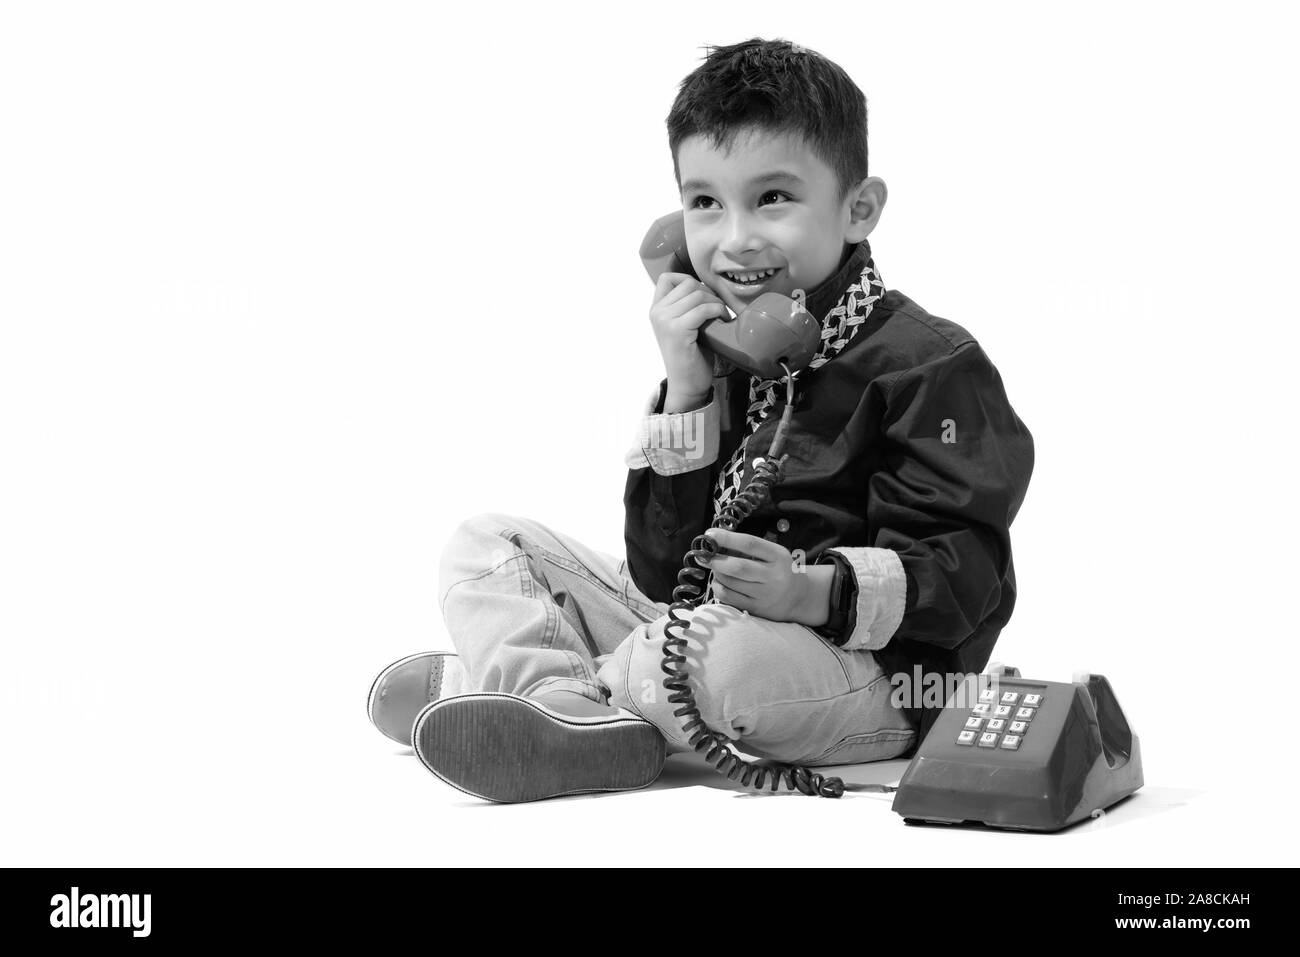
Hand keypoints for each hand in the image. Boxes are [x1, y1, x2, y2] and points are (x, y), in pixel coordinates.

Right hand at [648, 272, 730, 401]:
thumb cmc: (690, 356)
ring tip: (721, 316)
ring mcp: (665, 321)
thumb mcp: (684, 325)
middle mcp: (657, 312)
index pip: (668, 278)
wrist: (687, 385)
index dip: (689, 281)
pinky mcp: (677, 330)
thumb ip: (686, 306)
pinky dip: (718, 311)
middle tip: (718, 309)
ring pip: (698, 294)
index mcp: (656, 310)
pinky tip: (723, 321)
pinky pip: (703, 309)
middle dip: (709, 293)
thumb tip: (708, 286)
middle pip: (688, 283)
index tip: (704, 297)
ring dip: (716, 303)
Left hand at [696, 528, 830, 625]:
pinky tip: (719, 582)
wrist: (798, 597)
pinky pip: (729, 598)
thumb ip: (748, 548)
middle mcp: (774, 576)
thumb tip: (716, 541)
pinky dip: (718, 588)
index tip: (710, 535)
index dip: (727, 538)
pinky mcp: (757, 609)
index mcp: (778, 556)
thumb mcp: (772, 553)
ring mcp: (765, 595)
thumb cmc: (778, 569)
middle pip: (738, 567)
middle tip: (704, 555)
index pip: (750, 544)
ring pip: (731, 583)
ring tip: (715, 568)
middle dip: (716, 560)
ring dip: (716, 573)